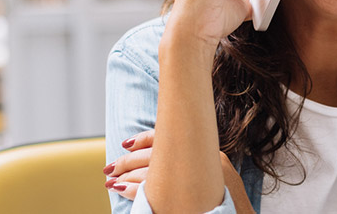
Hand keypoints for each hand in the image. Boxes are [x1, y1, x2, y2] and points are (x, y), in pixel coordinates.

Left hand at [107, 130, 250, 211]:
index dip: (143, 139)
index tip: (126, 144)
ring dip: (126, 177)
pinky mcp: (185, 197)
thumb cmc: (226, 199)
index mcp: (205, 150)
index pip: (167, 136)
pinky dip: (134, 191)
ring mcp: (193, 178)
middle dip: (127, 161)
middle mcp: (199, 160)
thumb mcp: (215, 172)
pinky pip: (151, 191)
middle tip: (110, 167)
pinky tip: (122, 191)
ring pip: (149, 173)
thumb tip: (170, 159)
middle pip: (153, 155)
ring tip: (111, 181)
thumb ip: (195, 161)